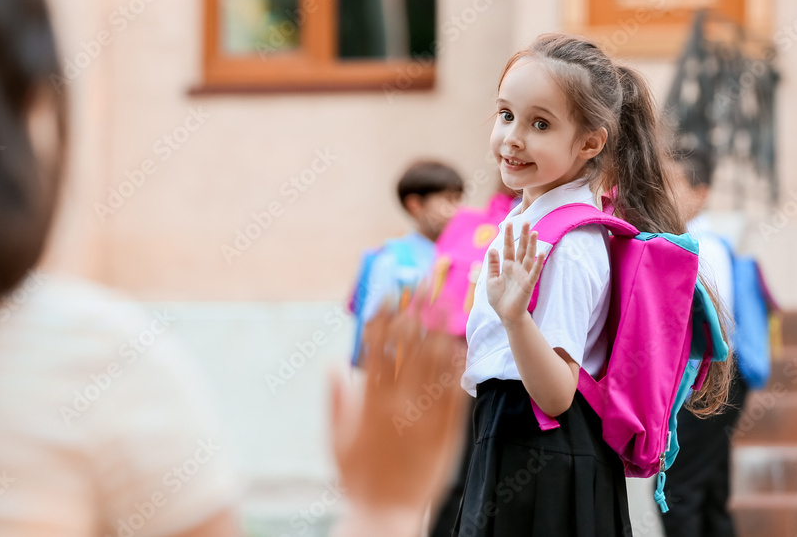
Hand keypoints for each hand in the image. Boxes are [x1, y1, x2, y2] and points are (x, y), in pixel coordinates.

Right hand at [330, 299, 466, 530]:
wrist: (387, 513)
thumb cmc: (357, 477)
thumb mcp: (336, 438)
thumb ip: (336, 399)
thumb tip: (335, 363)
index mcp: (370, 402)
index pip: (377, 347)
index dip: (384, 316)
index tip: (390, 292)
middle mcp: (399, 404)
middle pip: (411, 346)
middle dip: (418, 310)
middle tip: (427, 283)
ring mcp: (425, 416)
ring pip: (436, 364)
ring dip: (441, 330)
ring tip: (448, 303)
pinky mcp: (447, 431)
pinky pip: (455, 393)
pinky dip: (457, 368)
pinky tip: (461, 346)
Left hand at [486, 222, 545, 326]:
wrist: (506, 315)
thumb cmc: (499, 298)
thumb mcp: (491, 280)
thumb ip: (493, 265)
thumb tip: (492, 249)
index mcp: (507, 266)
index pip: (508, 248)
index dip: (508, 236)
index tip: (509, 222)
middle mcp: (517, 268)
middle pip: (521, 248)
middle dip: (523, 235)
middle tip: (526, 221)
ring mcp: (524, 275)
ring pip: (529, 257)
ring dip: (532, 245)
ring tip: (534, 232)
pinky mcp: (528, 284)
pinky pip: (534, 271)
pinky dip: (538, 262)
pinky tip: (541, 252)